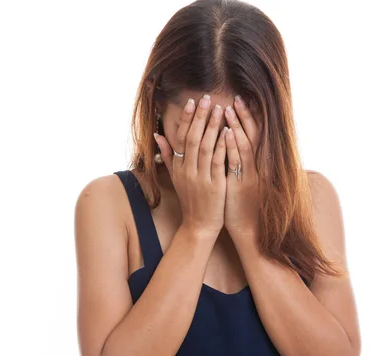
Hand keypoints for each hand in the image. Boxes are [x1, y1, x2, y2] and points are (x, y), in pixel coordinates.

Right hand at [154, 95, 226, 235]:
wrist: (199, 225)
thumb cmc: (191, 200)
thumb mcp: (176, 178)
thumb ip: (168, 156)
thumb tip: (158, 136)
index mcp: (179, 167)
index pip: (181, 137)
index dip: (187, 119)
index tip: (193, 102)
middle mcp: (187, 170)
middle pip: (193, 138)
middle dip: (201, 117)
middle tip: (208, 98)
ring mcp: (200, 178)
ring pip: (205, 147)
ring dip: (212, 127)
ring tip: (220, 109)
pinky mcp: (214, 185)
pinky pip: (218, 162)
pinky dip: (223, 146)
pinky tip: (229, 132)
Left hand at [223, 95, 260, 239]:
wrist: (251, 230)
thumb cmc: (245, 206)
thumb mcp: (245, 183)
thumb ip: (242, 164)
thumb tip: (232, 147)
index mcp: (257, 165)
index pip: (254, 136)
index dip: (248, 118)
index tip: (241, 101)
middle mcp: (257, 167)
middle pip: (252, 135)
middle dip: (244, 116)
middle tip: (236, 97)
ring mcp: (251, 174)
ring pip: (245, 144)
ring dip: (237, 125)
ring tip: (228, 109)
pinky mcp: (243, 183)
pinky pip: (238, 161)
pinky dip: (233, 146)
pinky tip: (226, 133)